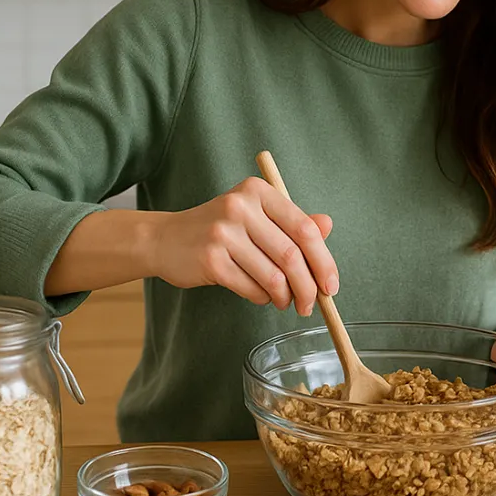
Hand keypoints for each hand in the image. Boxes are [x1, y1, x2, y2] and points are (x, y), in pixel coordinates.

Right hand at [148, 177, 336, 314]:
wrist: (165, 239)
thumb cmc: (220, 229)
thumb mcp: (257, 216)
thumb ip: (292, 221)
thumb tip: (327, 225)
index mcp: (258, 191)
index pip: (304, 229)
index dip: (324, 261)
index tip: (331, 285)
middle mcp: (240, 207)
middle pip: (291, 256)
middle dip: (308, 287)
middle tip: (311, 304)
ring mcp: (223, 233)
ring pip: (273, 276)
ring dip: (285, 297)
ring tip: (284, 301)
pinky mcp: (210, 260)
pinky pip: (251, 288)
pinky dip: (262, 298)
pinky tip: (261, 296)